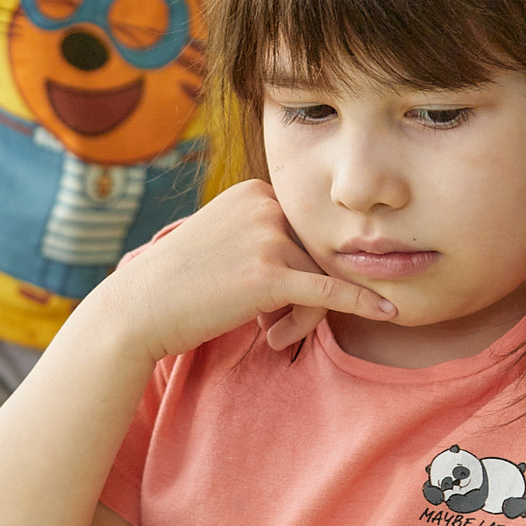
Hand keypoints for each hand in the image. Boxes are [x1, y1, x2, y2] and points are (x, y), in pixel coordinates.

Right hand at [91, 180, 394, 362]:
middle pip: (318, 253)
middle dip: (307, 298)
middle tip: (278, 330)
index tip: (278, 304)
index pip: (307, 231)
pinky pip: (329, 292)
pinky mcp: (268, 275)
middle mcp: (265, 204)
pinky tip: (388, 312)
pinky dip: (361, 302)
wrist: (137, 309)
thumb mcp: (226, 238)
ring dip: (304, 318)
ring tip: (272, 336)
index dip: (303, 271)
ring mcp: (267, 237)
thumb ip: (268, 235)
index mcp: (257, 189)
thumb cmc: (181, 282)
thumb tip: (321, 257)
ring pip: (320, 279)